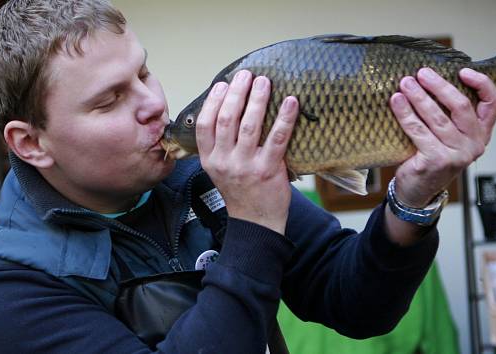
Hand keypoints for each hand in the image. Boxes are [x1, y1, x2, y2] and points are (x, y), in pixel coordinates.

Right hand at [196, 70, 298, 234]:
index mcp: (209, 159)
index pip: (205, 124)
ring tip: (265, 82)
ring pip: (249, 125)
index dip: (213, 101)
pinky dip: (284, 118)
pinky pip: (277, 138)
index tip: (223, 84)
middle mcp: (224, 161)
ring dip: (258, 100)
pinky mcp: (268, 170)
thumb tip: (229, 108)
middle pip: (227, 119)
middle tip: (246, 75)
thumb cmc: (240, 191)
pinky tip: (290, 102)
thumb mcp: (219, 169)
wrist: (256, 222)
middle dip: (237, 93)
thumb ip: (220, 145)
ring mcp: (245, 166)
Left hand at [388, 67, 495, 207]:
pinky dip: (405, 114)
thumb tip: (430, 79)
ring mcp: (457, 154)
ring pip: (437, 117)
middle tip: (421, 73)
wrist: (418, 190)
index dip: (481, 83)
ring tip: (405, 83)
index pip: (494, 103)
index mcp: (481, 134)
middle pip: (461, 106)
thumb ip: (450, 115)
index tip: (462, 70)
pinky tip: (396, 102)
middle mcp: (474, 144)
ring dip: (419, 97)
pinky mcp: (437, 161)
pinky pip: (418, 131)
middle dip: (439, 86)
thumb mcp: (449, 136)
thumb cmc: (432, 156)